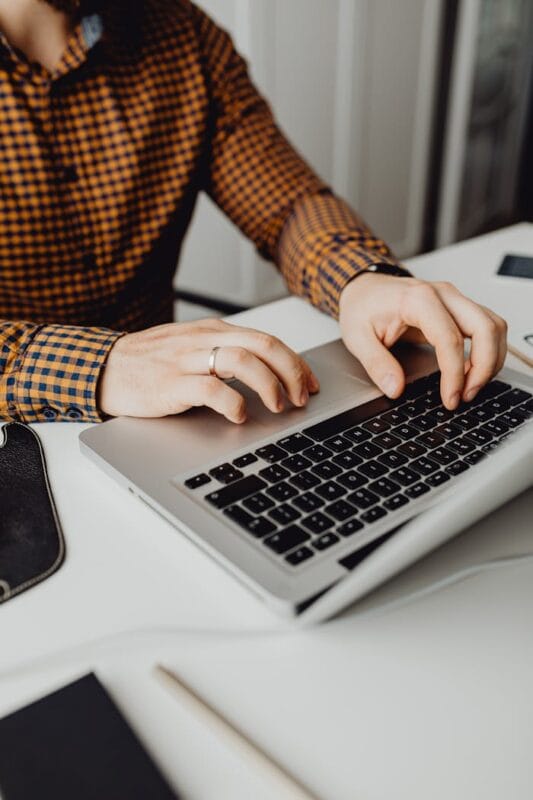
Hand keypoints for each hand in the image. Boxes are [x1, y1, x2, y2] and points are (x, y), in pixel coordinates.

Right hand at [98, 319, 319, 420]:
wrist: (105, 368)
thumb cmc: (151, 363)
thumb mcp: (193, 348)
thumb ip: (226, 353)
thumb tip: (269, 372)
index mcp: (213, 331)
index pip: (266, 339)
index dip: (295, 362)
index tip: (310, 383)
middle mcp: (204, 340)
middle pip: (262, 345)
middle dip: (291, 372)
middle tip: (301, 397)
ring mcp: (187, 360)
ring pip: (242, 361)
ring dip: (268, 385)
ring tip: (277, 406)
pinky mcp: (171, 384)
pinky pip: (211, 389)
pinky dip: (232, 403)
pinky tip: (239, 416)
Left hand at [339, 274, 506, 409]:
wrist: (364, 287)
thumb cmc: (362, 306)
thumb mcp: (357, 337)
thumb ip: (376, 364)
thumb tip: (395, 388)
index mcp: (418, 299)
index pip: (450, 339)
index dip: (455, 374)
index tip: (451, 398)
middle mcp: (443, 294)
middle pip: (485, 328)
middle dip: (484, 367)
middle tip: (467, 395)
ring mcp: (454, 299)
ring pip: (493, 326)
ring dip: (491, 359)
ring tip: (471, 387)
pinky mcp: (459, 307)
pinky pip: (487, 326)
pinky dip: (488, 350)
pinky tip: (472, 371)